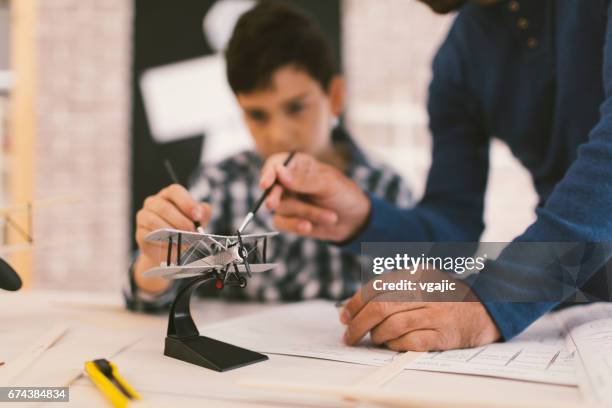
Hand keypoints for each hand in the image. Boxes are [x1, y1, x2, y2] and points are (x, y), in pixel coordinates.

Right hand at [134, 184, 210, 292]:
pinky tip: (173, 245)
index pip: (175, 191)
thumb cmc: (186, 230)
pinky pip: (149, 235)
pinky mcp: (140, 232)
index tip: (197, 216)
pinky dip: (163, 242)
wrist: (173, 250)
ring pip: (155, 221)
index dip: (187, 203)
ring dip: (172, 232)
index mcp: (170, 195)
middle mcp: (154, 202)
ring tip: (184, 240)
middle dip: (181, 221)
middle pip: (164, 207)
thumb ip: (203, 213)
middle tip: (192, 232)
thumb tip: (203, 211)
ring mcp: (144, 216)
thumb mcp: (199, 220)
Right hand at [260, 152, 370, 241]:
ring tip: (330, 216)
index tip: (266, 183)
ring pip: (280, 208)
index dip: (267, 173)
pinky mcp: (289, 219)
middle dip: (274, 197)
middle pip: (271, 188)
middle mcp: (289, 181)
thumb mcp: (328, 184)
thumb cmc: (343, 194)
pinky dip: (295, 225)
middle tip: (272, 204)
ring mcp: (288, 201)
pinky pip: (281, 223)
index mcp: (298, 165)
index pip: (275, 164)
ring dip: (305, 213)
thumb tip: (279, 172)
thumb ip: (303, 180)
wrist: (354, 220)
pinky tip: (309, 227)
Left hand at [340, 270, 500, 350]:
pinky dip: (394, 345)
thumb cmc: (443, 297)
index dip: (355, 303)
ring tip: (373, 339)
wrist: (485, 309)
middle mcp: (425, 291)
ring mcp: (435, 313)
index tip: (344, 315)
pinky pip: (408, 342)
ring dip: (376, 336)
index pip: (376, 287)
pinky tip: (391, 344)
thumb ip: (391, 289)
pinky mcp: (443, 335)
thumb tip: (352, 307)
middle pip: (380, 307)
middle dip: (358, 324)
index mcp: (415, 274)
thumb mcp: (419, 281)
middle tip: (349, 335)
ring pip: (391, 326)